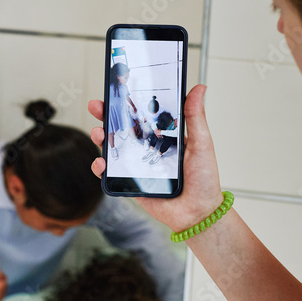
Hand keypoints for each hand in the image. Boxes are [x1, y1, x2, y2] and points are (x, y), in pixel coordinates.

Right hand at [88, 84, 224, 231]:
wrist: (198, 212)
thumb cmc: (203, 180)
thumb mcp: (201, 143)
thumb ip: (195, 116)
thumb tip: (199, 88)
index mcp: (163, 135)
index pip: (142, 115)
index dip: (128, 103)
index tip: (117, 91)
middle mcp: (147, 148)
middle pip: (122, 128)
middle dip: (106, 115)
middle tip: (98, 106)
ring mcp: (136, 165)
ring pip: (112, 148)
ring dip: (100, 138)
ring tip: (98, 133)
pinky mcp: (130, 182)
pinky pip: (110, 174)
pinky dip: (100, 168)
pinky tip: (101, 163)